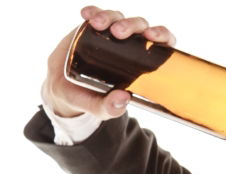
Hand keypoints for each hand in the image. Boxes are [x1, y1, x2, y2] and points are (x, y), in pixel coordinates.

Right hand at [42, 6, 176, 118]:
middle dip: (132, 25)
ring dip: (110, 16)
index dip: (162, 35)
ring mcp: (110, 35)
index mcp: (143, 63)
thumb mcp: (100, 108)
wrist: (63, 90)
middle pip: (140, 27)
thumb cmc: (91, 99)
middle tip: (118, 33)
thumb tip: (124, 97)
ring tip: (96, 24)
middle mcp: (130, 45)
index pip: (162, 44)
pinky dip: (93, 12)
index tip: (152, 36)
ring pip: (118, 17)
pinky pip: (95, 14)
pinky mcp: (91, 29)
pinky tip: (86, 14)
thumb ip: (110, 108)